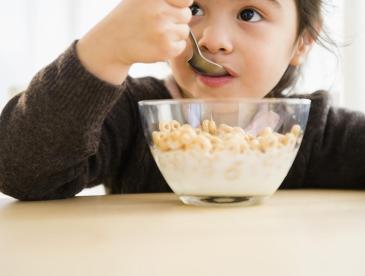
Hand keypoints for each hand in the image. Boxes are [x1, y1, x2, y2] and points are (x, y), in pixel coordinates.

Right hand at [77, 0, 192, 83]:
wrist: (113, 43)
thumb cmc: (129, 18)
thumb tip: (188, 0)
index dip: (180, 5)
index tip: (170, 9)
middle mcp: (159, 13)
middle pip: (186, 15)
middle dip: (176, 19)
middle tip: (158, 23)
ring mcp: (163, 32)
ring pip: (184, 31)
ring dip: (174, 34)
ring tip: (156, 34)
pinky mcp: (166, 49)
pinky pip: (181, 46)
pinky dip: (172, 47)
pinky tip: (157, 44)